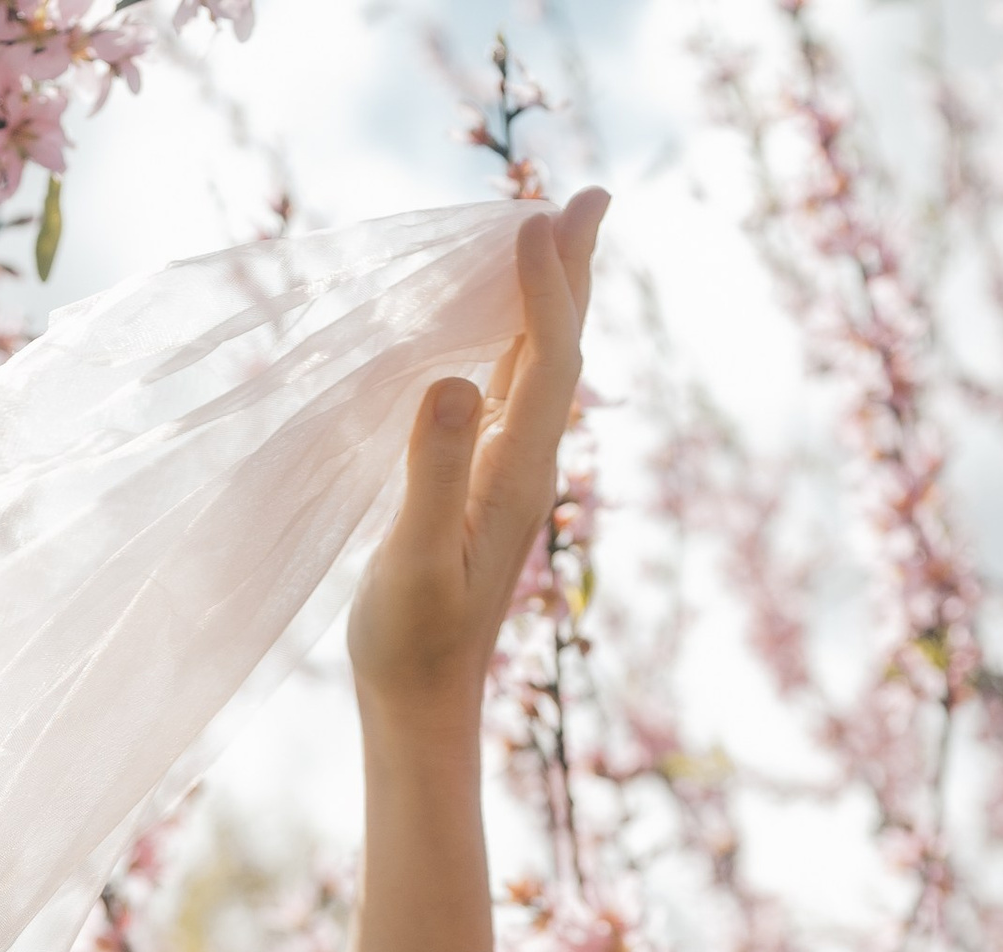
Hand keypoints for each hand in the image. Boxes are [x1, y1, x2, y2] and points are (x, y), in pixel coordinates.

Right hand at [347, 192, 605, 738]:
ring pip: (543, 365)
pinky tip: (506, 324)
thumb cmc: (410, 642)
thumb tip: (459, 382)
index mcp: (517, 475)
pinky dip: (519, 338)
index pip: (550, 361)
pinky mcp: (486, 487)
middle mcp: (527, 466)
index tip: (533, 217)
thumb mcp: (416, 560)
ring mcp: (510, 476)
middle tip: (592, 194)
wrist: (422, 706)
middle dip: (575, 270)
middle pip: (564, 349)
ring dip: (552, 296)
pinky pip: (516, 391)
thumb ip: (435, 473)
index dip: (546, 288)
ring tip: (557, 234)